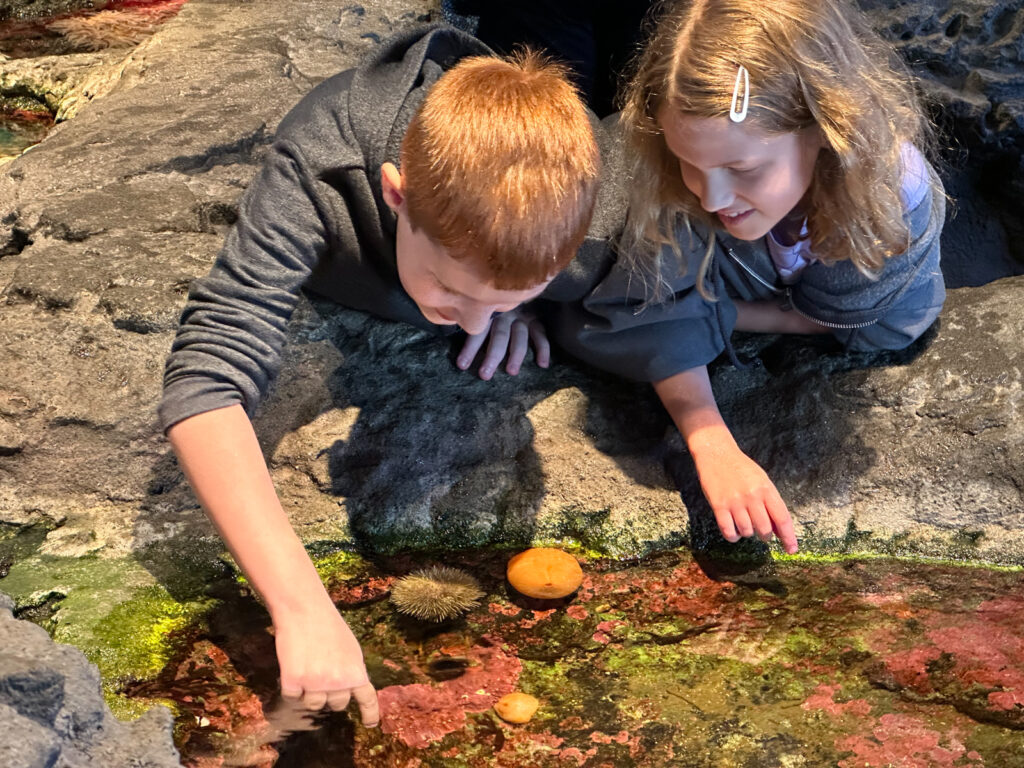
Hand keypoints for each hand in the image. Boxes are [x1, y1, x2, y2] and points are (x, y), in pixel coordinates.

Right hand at [272, 599, 379, 725]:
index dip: (370, 714)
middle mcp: (338, 683)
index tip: (370, 724)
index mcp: (356, 672)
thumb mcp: (350, 648)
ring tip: (306, 665)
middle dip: (329, 693)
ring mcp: (315, 684)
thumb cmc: (328, 625)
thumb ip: (351, 670)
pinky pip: (291, 696)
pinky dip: (290, 685)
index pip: (367, 699)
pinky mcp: (293, 682)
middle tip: (321, 671)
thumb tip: (350, 688)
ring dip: (308, 691)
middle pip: (336, 705)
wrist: (304, 609)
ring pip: (312, 704)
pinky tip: (293, 664)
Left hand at [456, 307, 549, 380]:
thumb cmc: (493, 303)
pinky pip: (541, 335)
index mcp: (489, 313)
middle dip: (492, 356)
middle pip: (499, 336)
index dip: (470, 349)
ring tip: (511, 372)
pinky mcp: (537, 320)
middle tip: (485, 375)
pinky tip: (542, 365)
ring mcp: (523, 317)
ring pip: (519, 337)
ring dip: (516, 355)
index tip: (462, 366)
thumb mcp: (481, 307)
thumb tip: (448, 328)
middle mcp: (506, 314)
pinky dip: (543, 349)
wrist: (519, 279)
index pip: (478, 332)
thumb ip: (472, 320)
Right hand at [693, 445, 797, 553]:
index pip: (782, 518)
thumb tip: (779, 530)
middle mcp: (752, 496)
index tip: (791, 549)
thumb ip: (771, 503)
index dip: (789, 537)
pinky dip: (733, 536)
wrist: (717, 453)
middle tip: (762, 531)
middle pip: (765, 529)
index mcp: (766, 489)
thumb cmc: (741, 468)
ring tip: (744, 522)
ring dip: (747, 533)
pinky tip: (734, 531)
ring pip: (747, 532)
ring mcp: (735, 501)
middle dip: (765, 535)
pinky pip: (729, 531)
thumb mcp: (762, 481)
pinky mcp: (718, 505)